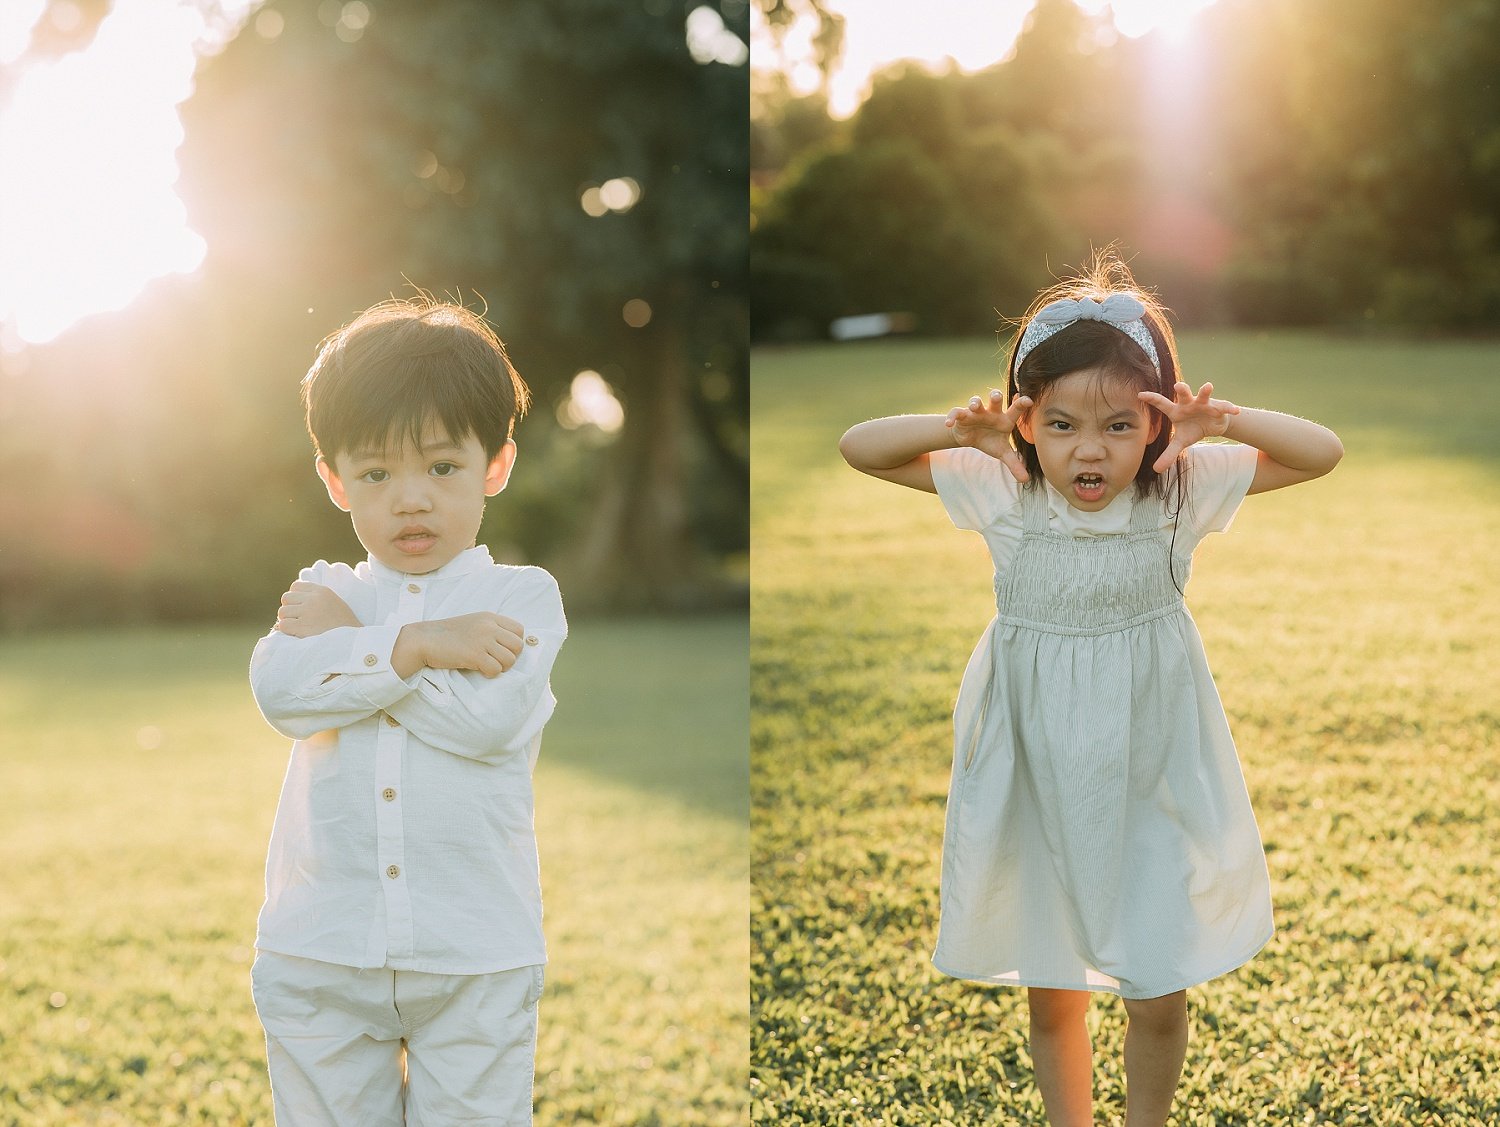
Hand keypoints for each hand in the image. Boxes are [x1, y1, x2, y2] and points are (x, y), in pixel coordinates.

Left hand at [276, 581, 360, 636]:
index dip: (295, 598)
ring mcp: (308, 612)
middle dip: (289, 609)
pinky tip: (297, 634)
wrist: (353, 641)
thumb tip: (291, 603)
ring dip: (288, 621)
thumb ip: (316, 598)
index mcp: (322, 591)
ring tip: (300, 628)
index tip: (301, 608)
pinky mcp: (303, 626)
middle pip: (286, 598)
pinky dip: (287, 631)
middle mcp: (314, 599)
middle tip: (299, 619)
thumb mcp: (334, 603)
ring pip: (282, 612)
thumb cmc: (344, 625)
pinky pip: (283, 625)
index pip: (295, 587)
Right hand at [404, 613, 524, 678]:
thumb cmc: (448, 635)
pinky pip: (496, 670)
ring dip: (501, 667)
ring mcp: (482, 640)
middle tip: (496, 661)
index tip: (502, 650)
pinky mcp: (475, 655)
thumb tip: (510, 645)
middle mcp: (489, 627)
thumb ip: (491, 629)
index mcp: (490, 617)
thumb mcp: (473, 623)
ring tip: (487, 666)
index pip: (519, 630)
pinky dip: (490, 674)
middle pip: (518, 646)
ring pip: (510, 660)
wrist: (423, 640)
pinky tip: (479, 670)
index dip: (514, 643)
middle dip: (510, 657)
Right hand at [945, 389, 1031, 482]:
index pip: (1016, 409)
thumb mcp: (1002, 452)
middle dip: (995, 396)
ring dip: (974, 402)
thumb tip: (1026, 480)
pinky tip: (948, 424)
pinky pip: (956, 413)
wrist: (970, 437)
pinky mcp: (962, 416)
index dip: (1022, 403)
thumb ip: (1014, 464)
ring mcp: (976, 413)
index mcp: (1004, 419)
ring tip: (974, 406)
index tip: (1029, 400)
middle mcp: (991, 412)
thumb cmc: (990, 440)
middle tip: (996, 396)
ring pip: (975, 402)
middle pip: (995, 400)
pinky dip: (952, 417)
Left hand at [1138, 381, 1241, 471]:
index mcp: (1176, 411)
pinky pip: (1224, 407)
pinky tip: (1235, 411)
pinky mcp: (1218, 407)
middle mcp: (1189, 404)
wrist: (1212, 424)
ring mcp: (1204, 404)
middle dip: (1182, 390)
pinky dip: (1230, 409)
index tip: (1140, 394)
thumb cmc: (1192, 429)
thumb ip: (1169, 453)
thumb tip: (1156, 470)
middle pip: (1184, 395)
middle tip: (1178, 386)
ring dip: (1205, 391)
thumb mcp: (1181, 442)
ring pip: (1204, 396)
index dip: (1152, 399)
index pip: (1162, 404)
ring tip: (1208, 386)